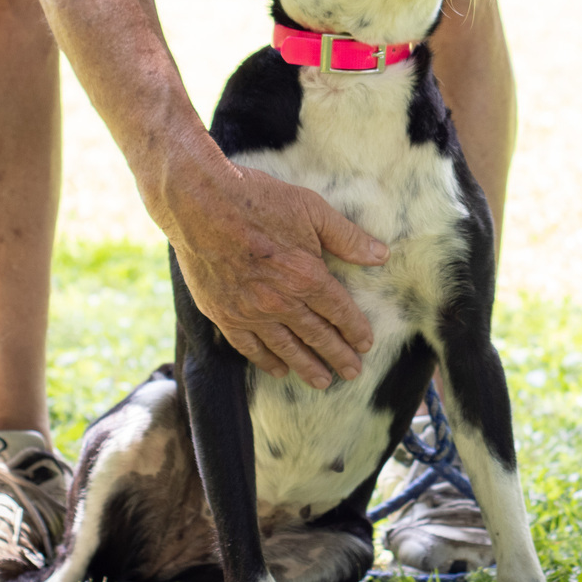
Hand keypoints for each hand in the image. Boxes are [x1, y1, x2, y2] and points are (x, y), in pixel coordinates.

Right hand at [169, 162, 388, 388]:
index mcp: (306, 275)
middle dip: (338, 356)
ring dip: (307, 366)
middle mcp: (280, 301)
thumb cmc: (257, 198)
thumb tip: (382, 255)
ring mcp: (249, 311)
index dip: (354, 329)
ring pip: (286, 348)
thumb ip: (347, 237)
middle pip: (317, 335)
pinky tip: (278, 370)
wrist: (198, 202)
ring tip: (323, 382)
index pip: (339, 311)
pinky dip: (266, 361)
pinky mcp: (223, 313)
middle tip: (353, 372)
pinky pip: (249, 347)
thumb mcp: (311, 208)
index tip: (365, 344)